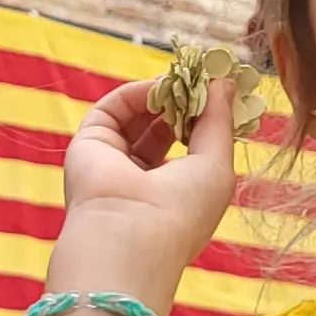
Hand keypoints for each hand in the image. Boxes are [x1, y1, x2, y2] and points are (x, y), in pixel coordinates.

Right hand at [42, 76, 239, 314]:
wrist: (130, 236)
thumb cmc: (182, 210)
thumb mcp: (216, 163)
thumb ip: (219, 119)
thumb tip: (225, 81)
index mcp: (175, 189)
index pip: (188, 142)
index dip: (204, 113)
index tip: (219, 87)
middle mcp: (141, 176)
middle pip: (162, 123)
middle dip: (184, 99)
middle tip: (201, 78)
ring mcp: (113, 160)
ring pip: (137, 114)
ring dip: (162, 93)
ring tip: (183, 79)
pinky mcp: (90, 144)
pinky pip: (112, 109)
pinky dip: (135, 93)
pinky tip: (156, 87)